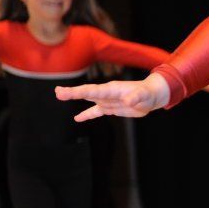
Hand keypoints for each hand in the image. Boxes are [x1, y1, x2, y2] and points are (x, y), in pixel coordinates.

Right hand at [55, 72, 170, 121]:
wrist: (151, 96)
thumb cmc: (148, 94)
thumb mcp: (143, 96)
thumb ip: (136, 97)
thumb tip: (128, 101)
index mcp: (112, 89)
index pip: (93, 90)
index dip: (79, 92)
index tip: (65, 91)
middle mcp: (106, 93)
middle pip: (86, 92)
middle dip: (72, 93)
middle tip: (57, 92)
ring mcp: (107, 100)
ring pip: (88, 99)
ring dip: (75, 98)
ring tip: (59, 95)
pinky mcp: (110, 107)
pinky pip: (96, 111)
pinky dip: (87, 114)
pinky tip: (77, 118)